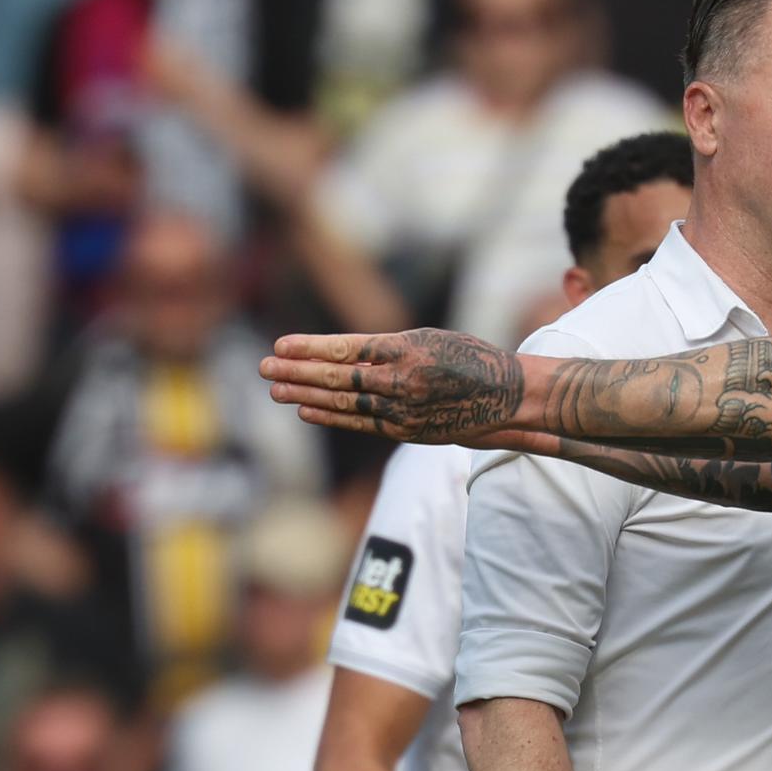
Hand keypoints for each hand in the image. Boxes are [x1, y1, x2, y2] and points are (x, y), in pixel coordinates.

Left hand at [262, 329, 525, 444]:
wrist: (506, 398)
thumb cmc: (468, 359)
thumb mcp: (428, 339)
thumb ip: (387, 347)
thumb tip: (341, 354)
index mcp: (406, 350)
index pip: (346, 349)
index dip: (309, 349)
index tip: (279, 345)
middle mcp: (401, 381)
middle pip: (337, 377)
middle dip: (297, 372)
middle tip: (265, 368)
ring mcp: (403, 409)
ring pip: (344, 402)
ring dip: (306, 396)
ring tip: (276, 390)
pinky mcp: (406, 431)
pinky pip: (360, 423)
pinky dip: (331, 416)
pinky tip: (307, 410)